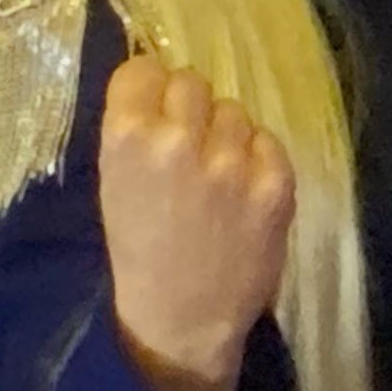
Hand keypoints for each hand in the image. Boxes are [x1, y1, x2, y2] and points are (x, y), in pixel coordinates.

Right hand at [97, 54, 295, 390]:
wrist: (181, 320)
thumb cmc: (140, 254)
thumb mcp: (115, 186)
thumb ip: (135, 131)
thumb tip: (159, 82)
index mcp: (127, 139)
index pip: (144, 70)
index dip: (150, 89)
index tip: (154, 110)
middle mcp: (179, 140)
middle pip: (192, 82)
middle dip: (189, 109)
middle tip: (189, 145)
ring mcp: (233, 162)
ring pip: (234, 111)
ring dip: (226, 135)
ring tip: (218, 177)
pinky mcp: (276, 184)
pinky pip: (269, 142)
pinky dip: (259, 160)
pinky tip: (244, 194)